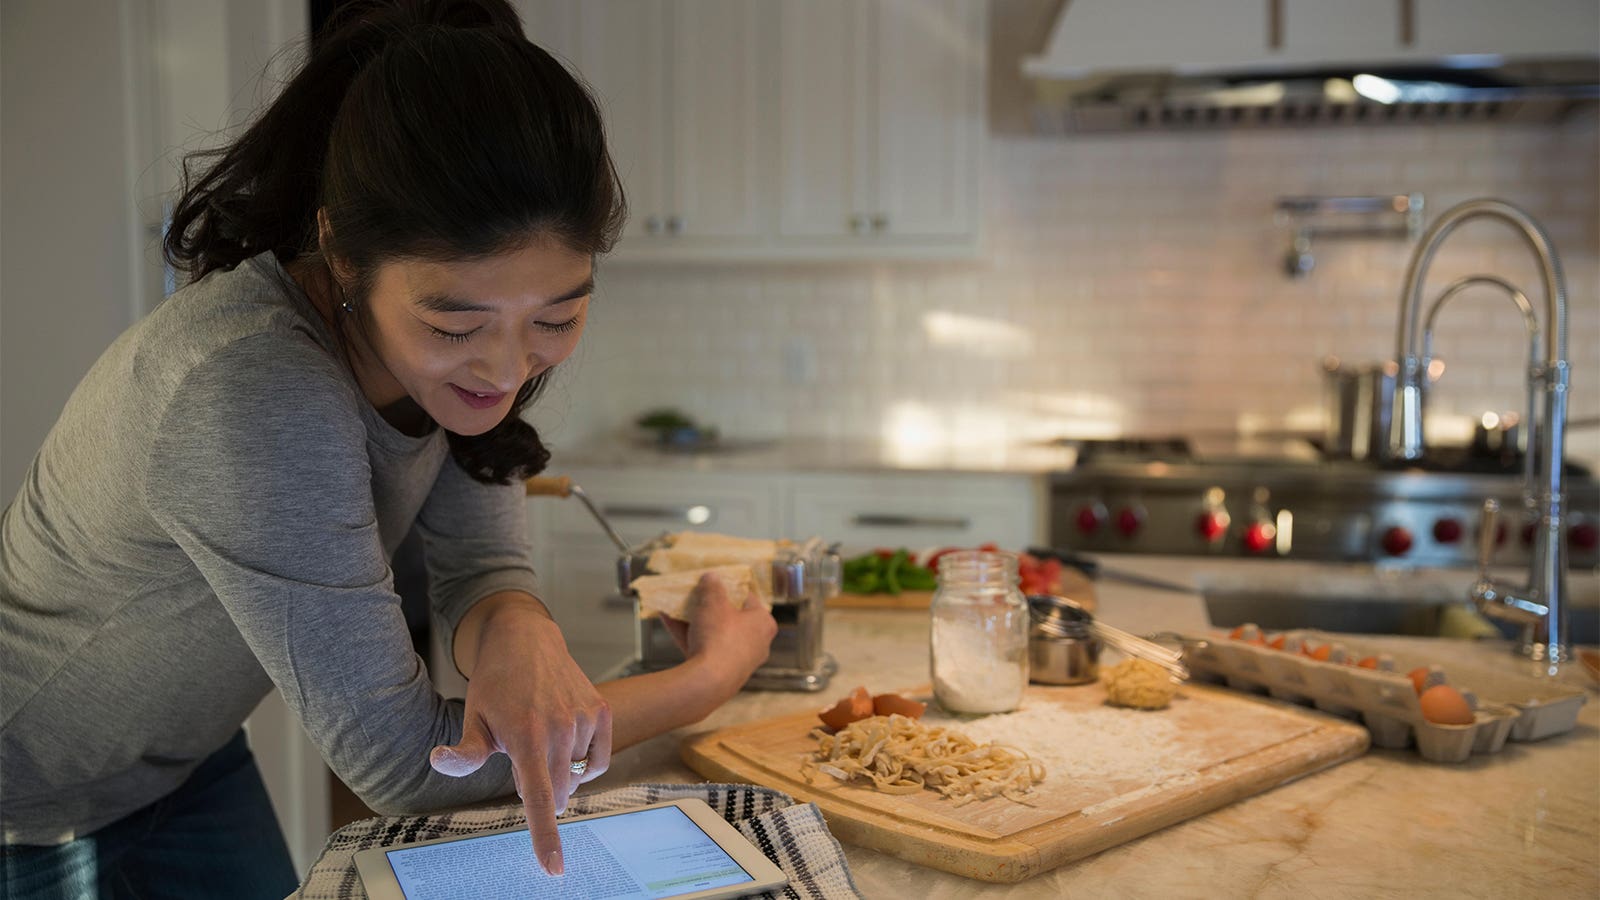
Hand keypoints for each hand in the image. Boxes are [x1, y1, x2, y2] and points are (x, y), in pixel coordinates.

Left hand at [427, 598, 610, 876]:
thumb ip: (465, 752)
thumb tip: (439, 761)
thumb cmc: (495, 684)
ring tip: (541, 738)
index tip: (554, 869)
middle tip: (520, 756)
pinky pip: (597, 761)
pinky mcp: (602, 711)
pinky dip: (582, 764)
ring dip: (558, 772)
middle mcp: (560, 728)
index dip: (545, 838)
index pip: (538, 799)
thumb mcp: (474, 718)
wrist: (526, 640)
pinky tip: (565, 743)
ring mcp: (585, 718)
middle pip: (557, 794)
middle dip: (539, 790)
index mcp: (526, 737)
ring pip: (576, 778)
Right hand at [660, 572, 777, 686]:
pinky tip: (667, 622)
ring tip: (674, 607)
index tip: (714, 583)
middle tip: (694, 596)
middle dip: (708, 607)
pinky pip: (703, 650)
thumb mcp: (712, 602)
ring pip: (714, 635)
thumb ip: (712, 586)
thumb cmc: (719, 635)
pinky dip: (688, 637)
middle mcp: (756, 644)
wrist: (708, 681)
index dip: (729, 588)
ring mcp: (738, 662)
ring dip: (693, 621)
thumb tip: (711, 577)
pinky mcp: (720, 675)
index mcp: (763, 623)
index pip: (748, 599)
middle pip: (730, 619)